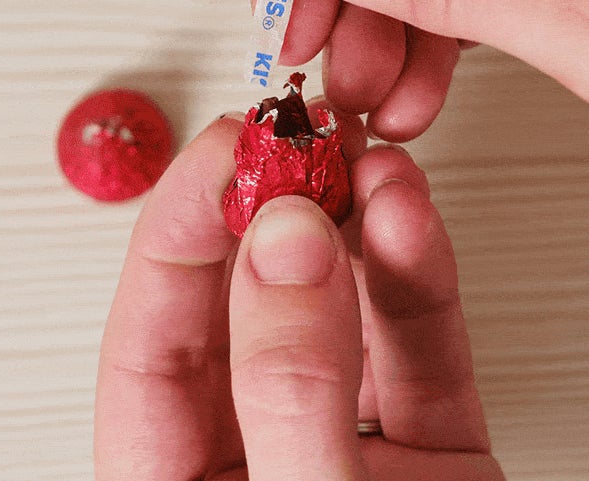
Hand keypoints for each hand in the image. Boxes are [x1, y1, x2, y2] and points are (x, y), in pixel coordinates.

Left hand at [94, 114, 503, 480]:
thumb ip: (289, 387)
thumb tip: (285, 243)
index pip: (151, 338)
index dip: (182, 228)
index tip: (224, 149)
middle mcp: (259, 454)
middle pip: (247, 310)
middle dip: (276, 212)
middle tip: (302, 139)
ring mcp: (349, 449)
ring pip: (342, 316)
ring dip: (358, 229)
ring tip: (370, 164)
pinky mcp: (436, 453)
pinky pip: (421, 352)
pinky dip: (421, 278)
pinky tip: (410, 217)